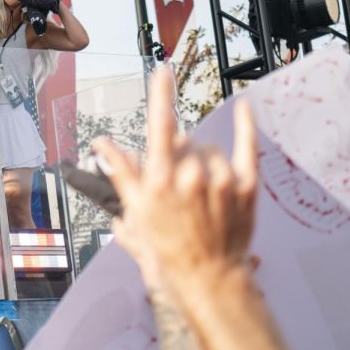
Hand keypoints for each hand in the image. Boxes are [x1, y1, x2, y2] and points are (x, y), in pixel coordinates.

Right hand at [93, 66, 258, 293]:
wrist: (210, 277)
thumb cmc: (169, 248)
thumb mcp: (136, 211)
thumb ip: (121, 172)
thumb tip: (103, 143)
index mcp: (162, 179)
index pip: (160, 125)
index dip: (161, 95)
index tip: (162, 71)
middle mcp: (193, 175)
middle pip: (184, 140)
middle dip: (177, 151)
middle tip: (174, 178)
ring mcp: (223, 179)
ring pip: (210, 149)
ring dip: (202, 159)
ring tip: (199, 188)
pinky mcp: (246, 186)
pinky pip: (247, 146)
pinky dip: (245, 126)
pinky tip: (244, 107)